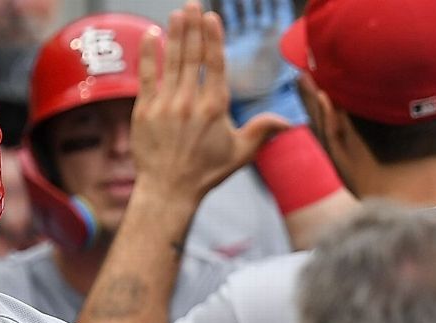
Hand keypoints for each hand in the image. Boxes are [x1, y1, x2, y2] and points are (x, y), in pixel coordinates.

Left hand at [131, 2, 290, 201]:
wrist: (168, 190)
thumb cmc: (206, 172)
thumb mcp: (240, 152)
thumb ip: (262, 131)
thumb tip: (290, 122)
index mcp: (215, 107)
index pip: (214, 64)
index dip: (212, 38)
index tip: (210, 18)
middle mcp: (190, 102)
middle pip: (192, 56)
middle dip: (192, 27)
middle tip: (192, 4)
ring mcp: (165, 105)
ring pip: (171, 62)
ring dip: (174, 34)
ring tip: (177, 12)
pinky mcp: (144, 112)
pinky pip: (147, 77)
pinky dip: (149, 55)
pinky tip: (151, 35)